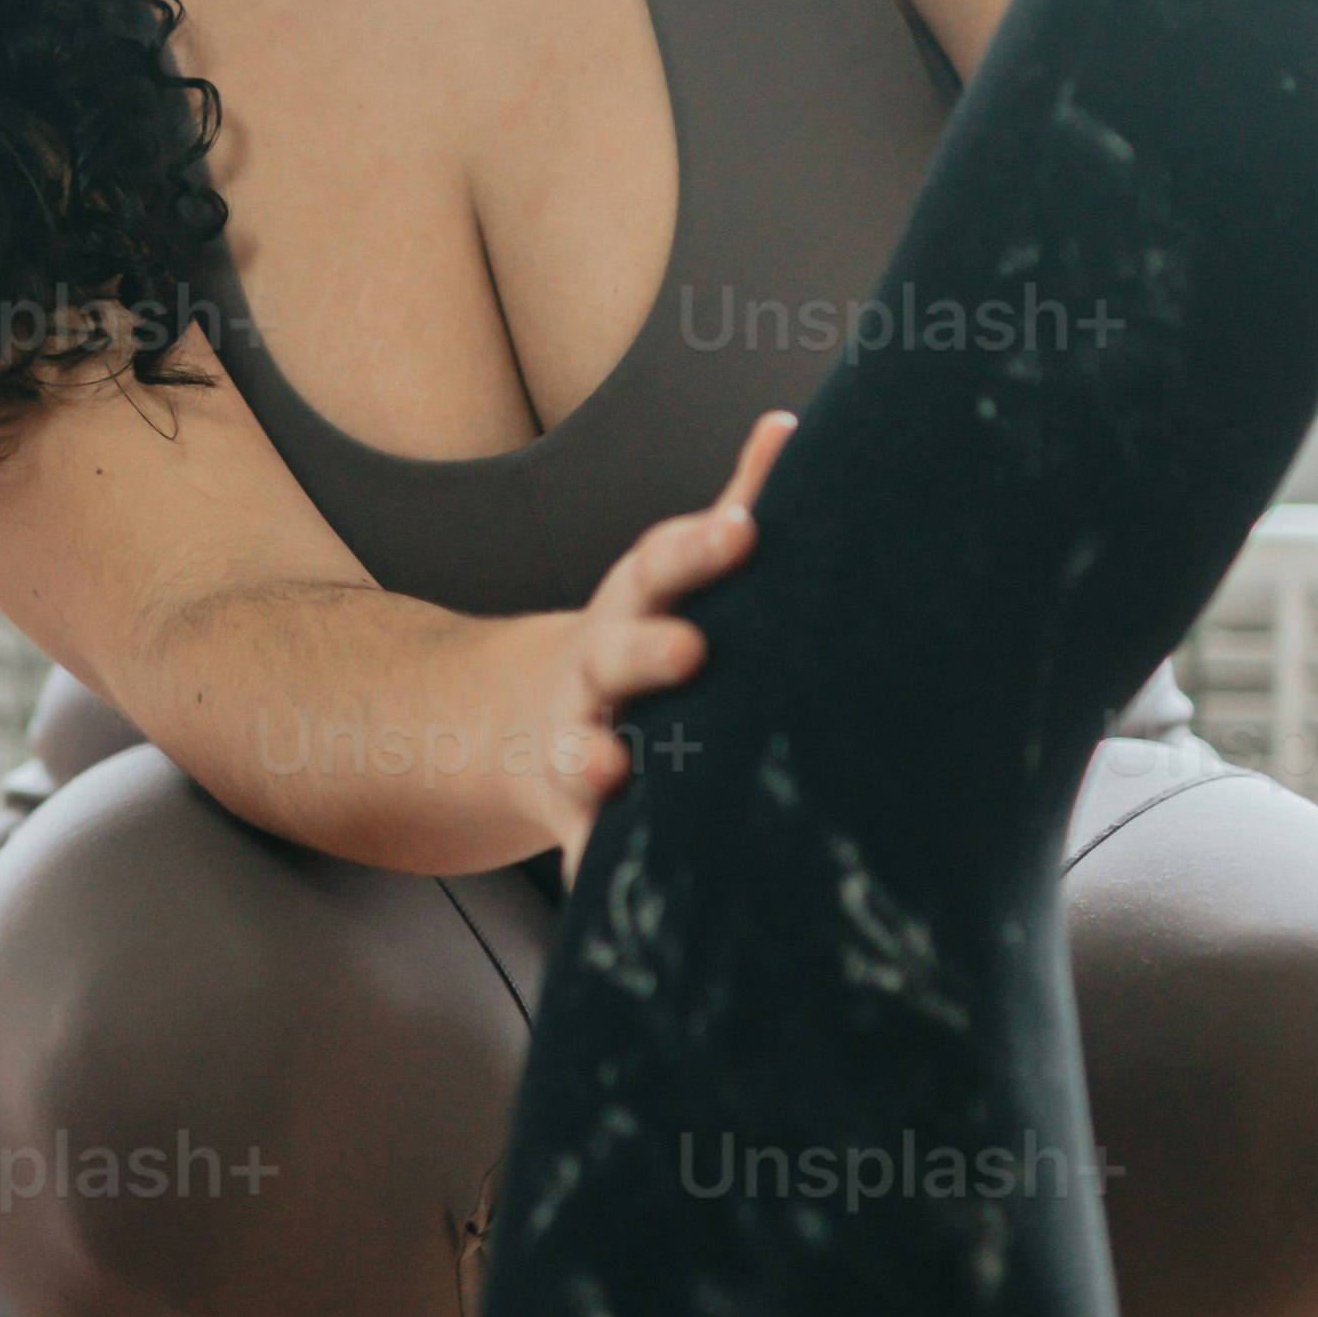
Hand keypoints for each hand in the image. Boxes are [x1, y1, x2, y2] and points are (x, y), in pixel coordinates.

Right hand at [521, 410, 795, 870]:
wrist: (527, 724)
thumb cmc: (640, 638)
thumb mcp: (674, 572)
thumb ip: (736, 502)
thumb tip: (790, 425)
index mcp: (636, 604)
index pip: (663, 564)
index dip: (700, 546)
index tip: (742, 530)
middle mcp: (597, 670)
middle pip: (617, 654)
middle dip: (648, 651)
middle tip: (691, 651)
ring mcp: (576, 742)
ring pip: (580, 750)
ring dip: (594, 759)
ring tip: (611, 770)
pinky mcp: (572, 818)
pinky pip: (583, 849)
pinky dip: (593, 868)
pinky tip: (606, 891)